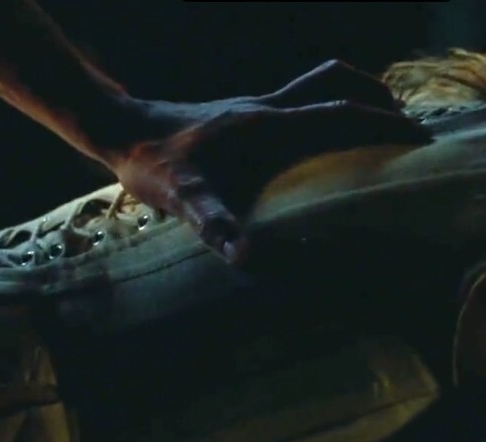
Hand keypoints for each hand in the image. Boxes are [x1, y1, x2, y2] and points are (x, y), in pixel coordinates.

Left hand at [109, 60, 431, 262]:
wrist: (119, 129)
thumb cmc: (151, 161)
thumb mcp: (182, 196)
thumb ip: (215, 224)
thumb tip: (250, 259)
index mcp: (266, 125)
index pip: (341, 114)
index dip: (384, 126)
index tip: (418, 143)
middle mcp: (266, 109)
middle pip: (337, 87)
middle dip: (378, 105)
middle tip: (405, 136)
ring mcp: (254, 108)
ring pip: (318, 86)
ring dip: (351, 98)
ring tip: (372, 132)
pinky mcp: (241, 115)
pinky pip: (296, 103)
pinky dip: (320, 112)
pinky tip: (315, 147)